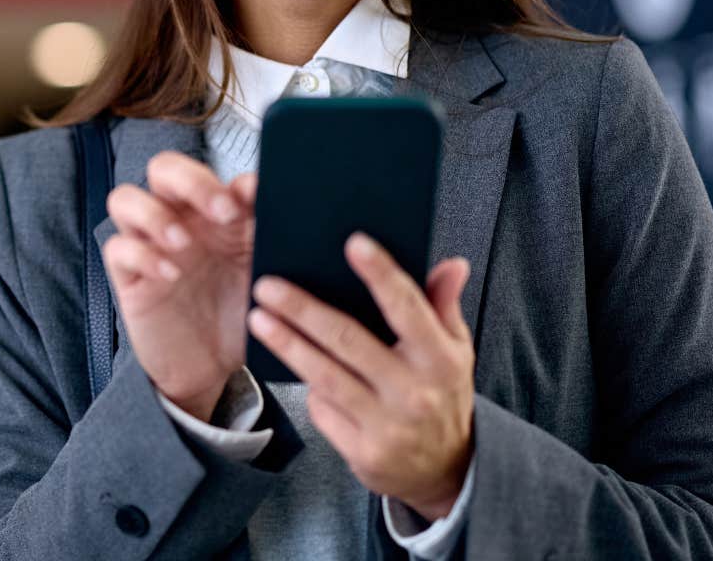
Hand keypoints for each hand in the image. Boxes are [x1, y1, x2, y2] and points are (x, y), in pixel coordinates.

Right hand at [101, 152, 256, 421]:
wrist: (211, 368)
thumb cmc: (238, 316)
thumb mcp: (264, 278)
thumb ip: (270, 240)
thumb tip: (282, 204)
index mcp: (213, 213)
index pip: (213, 174)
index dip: (232, 180)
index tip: (255, 197)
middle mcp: (178, 220)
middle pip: (163, 168)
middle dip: (191, 181)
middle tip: (222, 211)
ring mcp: (149, 245)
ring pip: (125, 198)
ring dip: (154, 214)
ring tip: (182, 243)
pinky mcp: (128, 276)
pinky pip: (118, 248)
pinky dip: (142, 255)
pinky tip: (170, 276)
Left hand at [247, 232, 474, 519]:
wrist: (446, 469)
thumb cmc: (441, 395)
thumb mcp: (454, 351)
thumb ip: (443, 305)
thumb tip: (451, 263)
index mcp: (440, 359)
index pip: (407, 308)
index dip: (380, 274)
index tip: (353, 243)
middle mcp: (414, 391)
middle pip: (348, 340)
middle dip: (302, 310)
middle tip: (268, 285)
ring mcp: (387, 424)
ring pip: (324, 375)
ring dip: (287, 344)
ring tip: (258, 317)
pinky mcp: (362, 451)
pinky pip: (323, 409)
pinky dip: (306, 386)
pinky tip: (287, 365)